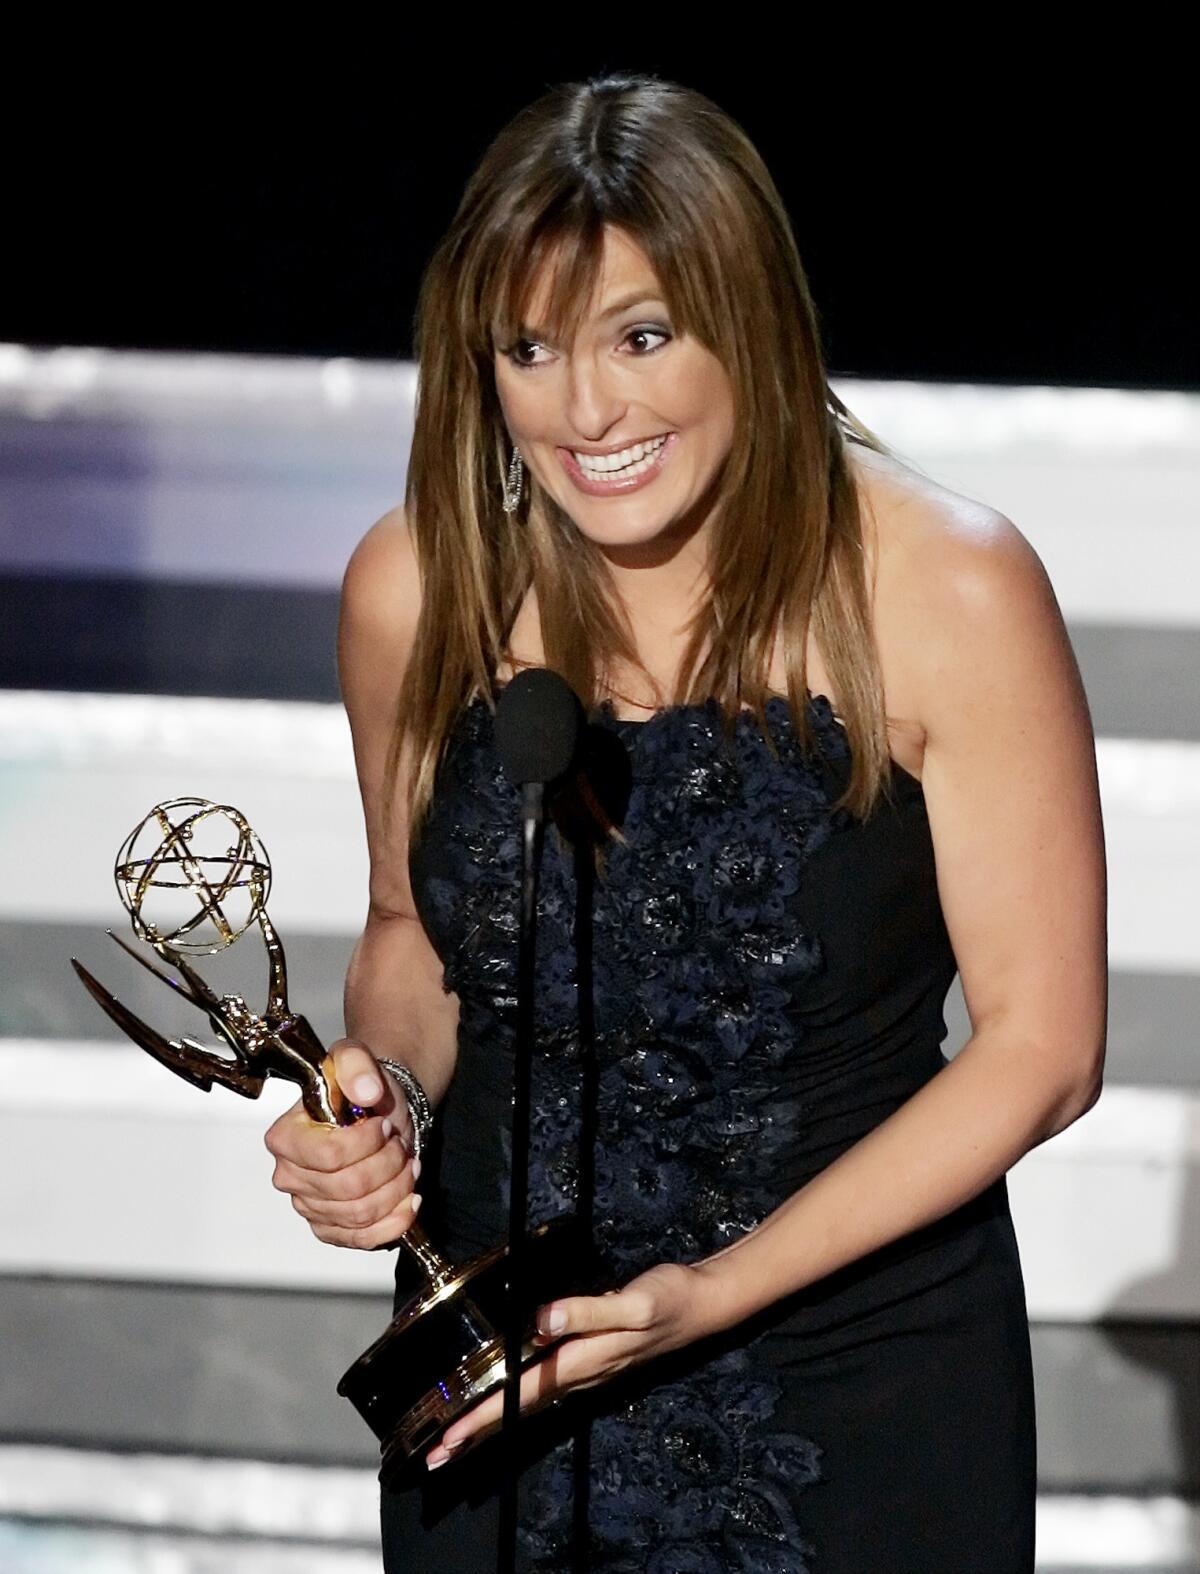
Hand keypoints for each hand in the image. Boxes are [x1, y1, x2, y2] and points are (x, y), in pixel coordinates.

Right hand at [264, 1038, 420, 1248]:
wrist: (375, 1112)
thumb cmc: (358, 1090)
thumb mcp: (356, 1060)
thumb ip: (356, 1065)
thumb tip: (365, 1091)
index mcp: (285, 1138)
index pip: (330, 1156)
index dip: (367, 1143)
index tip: (382, 1125)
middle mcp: (290, 1176)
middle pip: (349, 1188)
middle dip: (388, 1164)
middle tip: (398, 1144)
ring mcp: (309, 1206)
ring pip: (361, 1214)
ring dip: (396, 1188)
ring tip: (405, 1163)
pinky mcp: (331, 1228)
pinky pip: (363, 1239)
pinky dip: (394, 1222)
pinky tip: (408, 1200)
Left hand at [423, 1259, 725, 1469]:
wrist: (703, 1305)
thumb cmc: (669, 1300)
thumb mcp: (634, 1303)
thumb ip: (588, 1311)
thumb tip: (542, 1320)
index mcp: (583, 1360)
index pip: (521, 1393)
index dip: (483, 1415)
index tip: (449, 1436)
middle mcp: (582, 1372)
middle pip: (519, 1406)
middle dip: (478, 1430)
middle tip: (438, 1451)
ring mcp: (589, 1368)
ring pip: (531, 1398)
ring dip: (495, 1416)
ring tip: (462, 1432)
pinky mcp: (594, 1357)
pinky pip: (546, 1384)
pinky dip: (519, 1395)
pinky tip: (509, 1395)